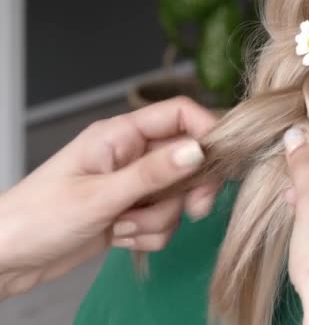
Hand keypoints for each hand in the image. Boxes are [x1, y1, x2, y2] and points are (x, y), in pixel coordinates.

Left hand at [0, 97, 218, 298]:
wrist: (8, 259)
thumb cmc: (40, 217)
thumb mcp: (100, 195)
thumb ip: (152, 174)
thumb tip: (198, 152)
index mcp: (121, 135)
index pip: (179, 114)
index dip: (207, 131)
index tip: (221, 162)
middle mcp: (132, 155)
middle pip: (186, 161)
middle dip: (189, 190)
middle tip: (194, 210)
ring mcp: (133, 186)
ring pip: (176, 197)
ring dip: (158, 220)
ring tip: (121, 228)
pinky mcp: (132, 212)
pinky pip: (164, 222)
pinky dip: (148, 235)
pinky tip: (119, 238)